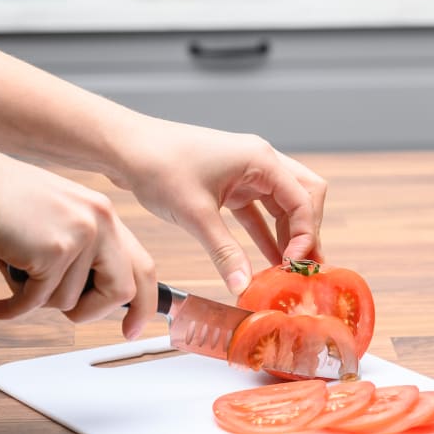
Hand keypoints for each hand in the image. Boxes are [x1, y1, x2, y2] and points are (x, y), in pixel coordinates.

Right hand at [0, 150, 157, 338]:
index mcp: (104, 214)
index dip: (143, 304)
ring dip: (37, 300)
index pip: (142, 266)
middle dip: (90, 312)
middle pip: (120, 292)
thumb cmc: (2, 201)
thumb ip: (82, 247)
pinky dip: (10, 310)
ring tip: (14, 274)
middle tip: (67, 315)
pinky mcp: (52, 252)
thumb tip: (92, 292)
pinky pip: (35, 302)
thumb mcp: (58, 216)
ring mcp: (79, 235)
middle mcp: (101, 222)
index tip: (132, 329)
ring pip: (68, 302)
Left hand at [110, 117, 325, 294]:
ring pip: (284, 203)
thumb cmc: (160, 166)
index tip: (294, 264)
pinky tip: (268, 258)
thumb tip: (242, 285)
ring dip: (288, 234)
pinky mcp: (232, 183)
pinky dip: (266, 232)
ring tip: (290, 269)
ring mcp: (247, 171)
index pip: (303, 200)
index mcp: (260, 159)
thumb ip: (224, 252)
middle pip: (304, 196)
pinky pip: (260, 209)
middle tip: (304, 266)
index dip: (304, 235)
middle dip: (307, 231)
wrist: (126, 148)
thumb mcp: (196, 215)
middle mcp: (261, 161)